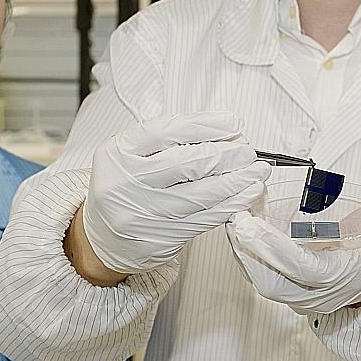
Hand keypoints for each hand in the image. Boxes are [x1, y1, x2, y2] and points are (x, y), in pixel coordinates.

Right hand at [82, 112, 269, 273]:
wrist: (103, 236)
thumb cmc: (126, 187)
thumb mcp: (131, 155)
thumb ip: (168, 142)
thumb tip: (225, 133)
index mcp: (116, 153)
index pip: (166, 131)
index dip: (205, 124)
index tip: (233, 122)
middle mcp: (124, 183)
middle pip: (187, 163)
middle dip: (226, 154)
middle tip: (248, 150)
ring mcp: (142, 214)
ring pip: (201, 194)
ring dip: (237, 181)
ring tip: (257, 171)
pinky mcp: (161, 238)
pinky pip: (205, 219)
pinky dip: (231, 205)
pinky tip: (247, 194)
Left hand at [227, 201, 360, 315]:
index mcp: (341, 278)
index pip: (301, 268)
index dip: (274, 246)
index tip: (252, 222)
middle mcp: (318, 294)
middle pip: (272, 282)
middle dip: (249, 250)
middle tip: (235, 218)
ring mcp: (301, 297)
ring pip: (263, 282)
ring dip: (244, 252)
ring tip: (235, 220)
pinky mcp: (290, 292)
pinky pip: (262, 277)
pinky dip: (248, 255)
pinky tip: (243, 232)